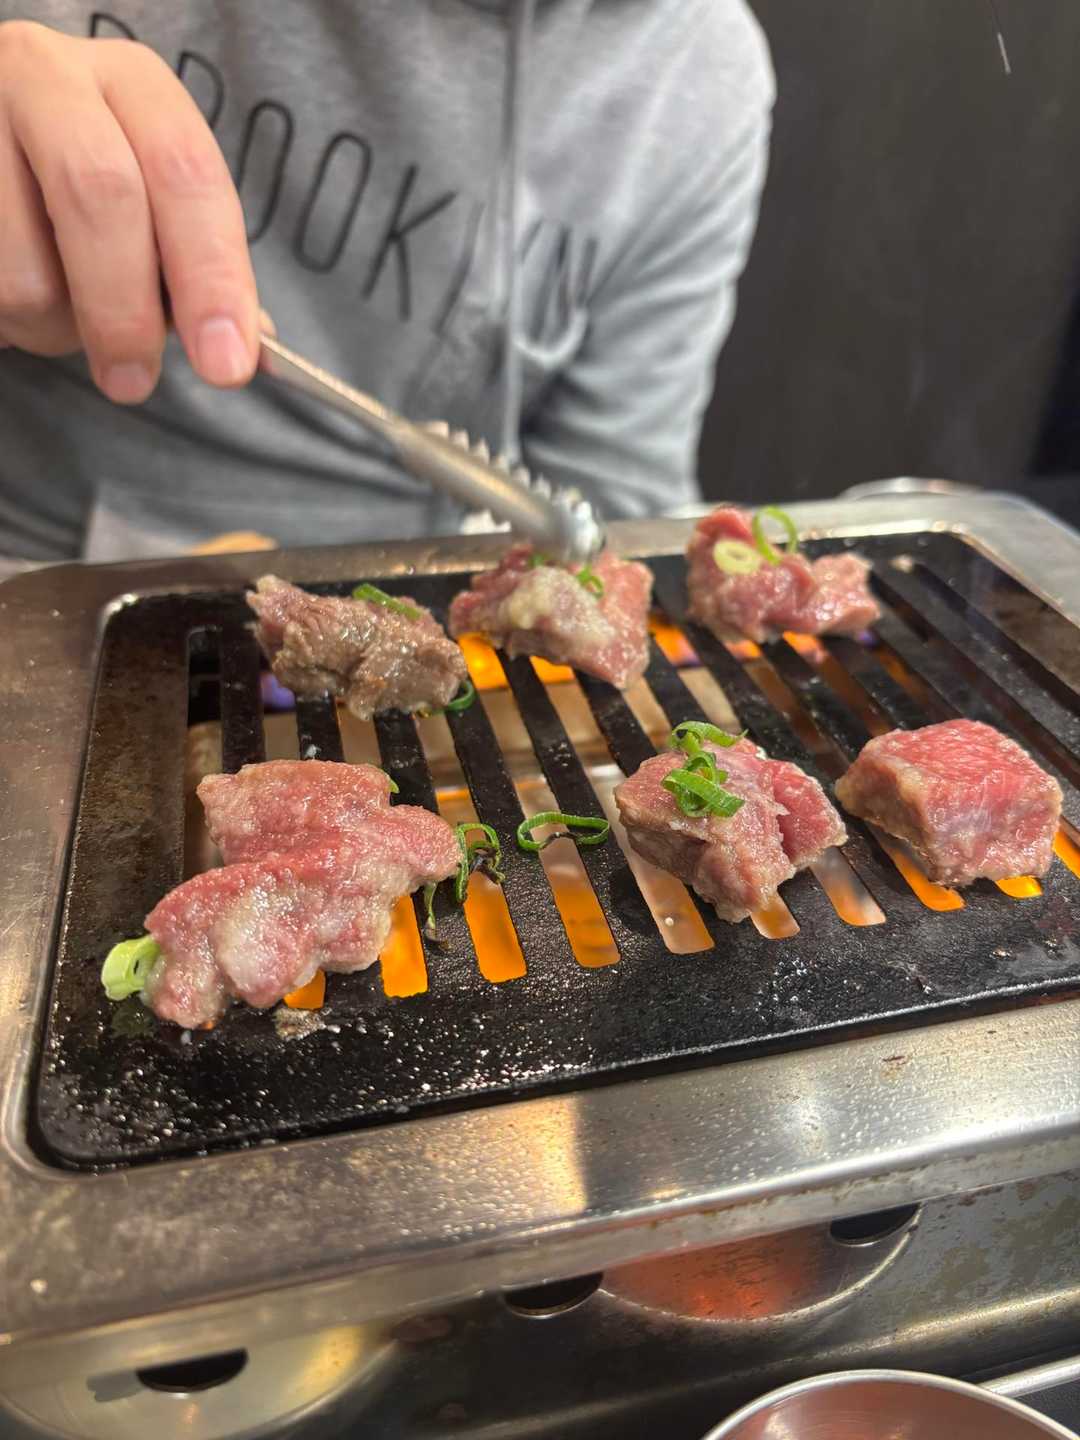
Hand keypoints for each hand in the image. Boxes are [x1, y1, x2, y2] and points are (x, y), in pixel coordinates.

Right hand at [0, 21, 258, 401]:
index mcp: (131, 83)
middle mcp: (48, 75)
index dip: (213, 276)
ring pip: (24, 263)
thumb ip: (197, 268)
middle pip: (100, 194)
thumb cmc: (82, 186)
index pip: (187, 173)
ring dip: (51, 326)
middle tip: (134, 381)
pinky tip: (15, 296)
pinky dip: (10, 320)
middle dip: (127, 311)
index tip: (228, 363)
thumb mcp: (150, 201)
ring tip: (56, 314)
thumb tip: (247, 350)